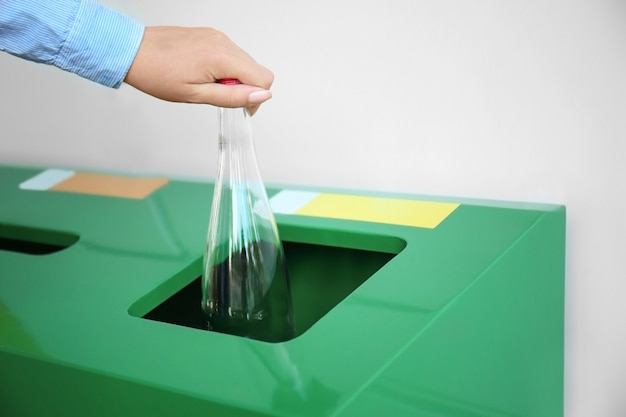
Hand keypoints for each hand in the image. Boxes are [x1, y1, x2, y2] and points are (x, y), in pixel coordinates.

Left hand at [124, 26, 273, 114]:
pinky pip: (231, 54)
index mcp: (222, 57)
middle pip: (257, 70)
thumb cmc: (157, 73)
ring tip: (205, 83)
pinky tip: (202, 72)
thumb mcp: (196, 95)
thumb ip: (233, 96)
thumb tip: (262, 96)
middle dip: (244, 87)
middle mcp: (223, 42)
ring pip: (245, 63)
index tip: (238, 105)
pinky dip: (224, 67)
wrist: (133, 51)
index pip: (264, 78)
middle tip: (216, 94)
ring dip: (233, 78)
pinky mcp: (211, 34)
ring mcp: (217, 36)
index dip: (255, 98)